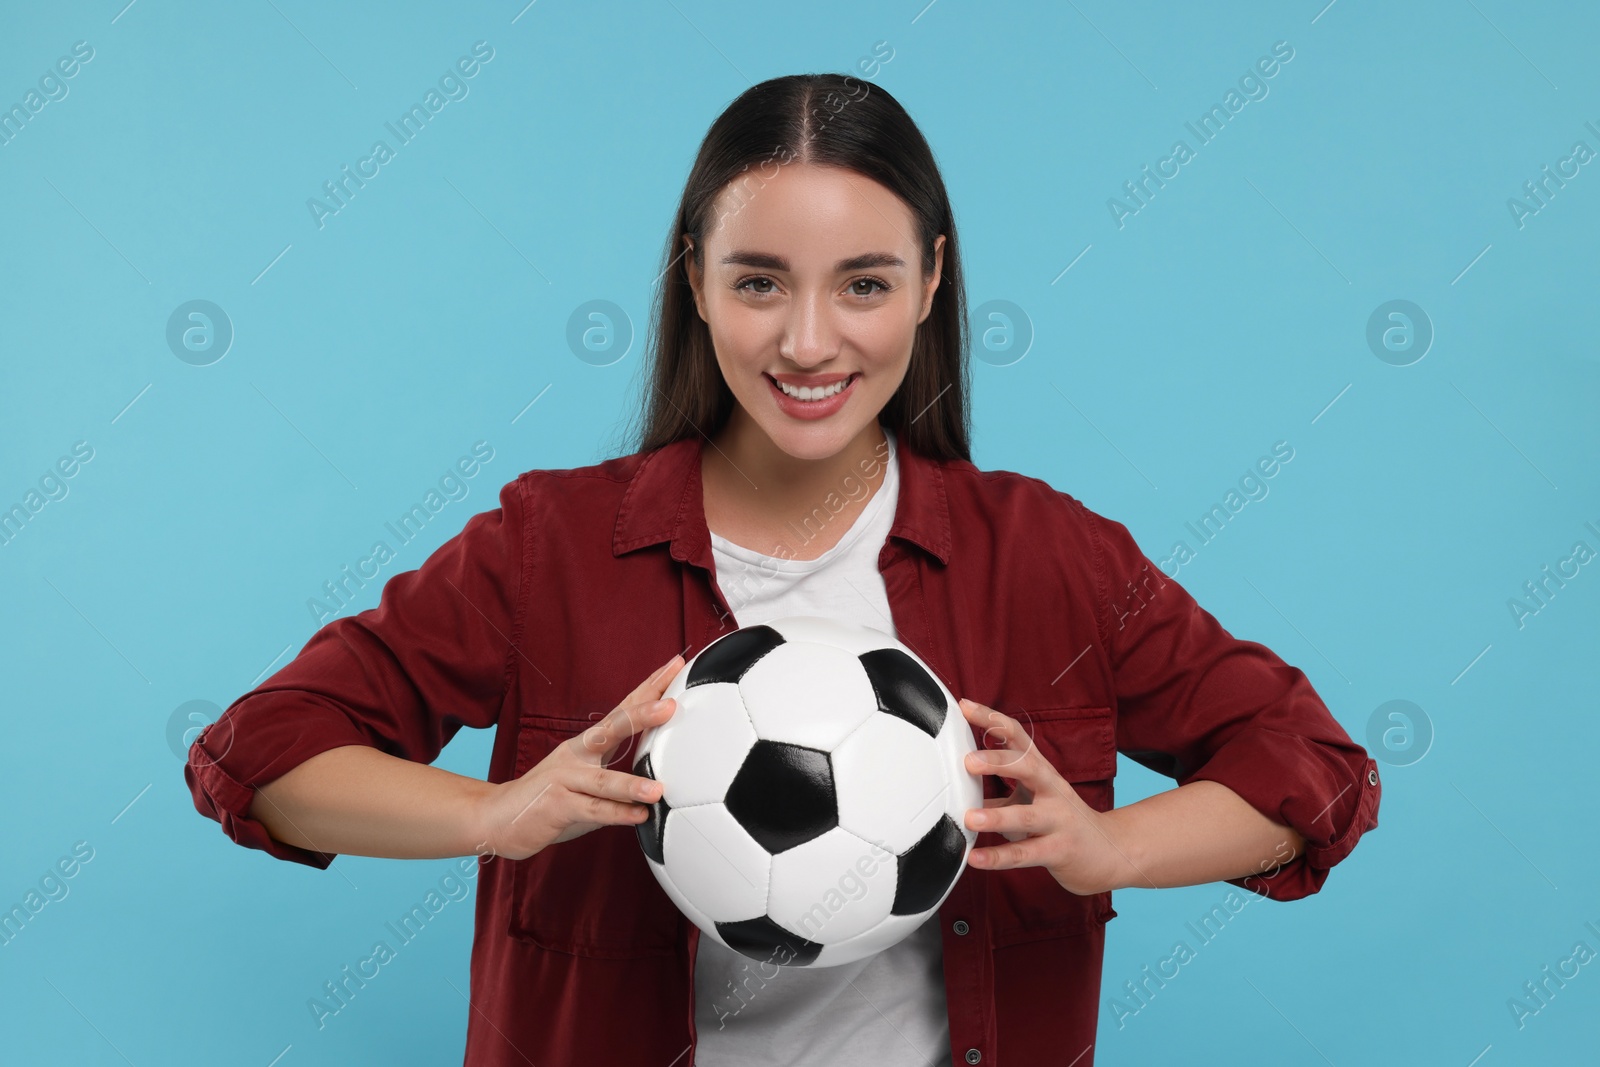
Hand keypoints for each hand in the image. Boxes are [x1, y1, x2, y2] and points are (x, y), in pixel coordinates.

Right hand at [472, 654, 686, 861]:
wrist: (500, 816)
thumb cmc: (553, 796)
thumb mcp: (587, 777)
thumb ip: (620, 774)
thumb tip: (663, 772)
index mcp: (588, 744)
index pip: (624, 709)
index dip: (649, 688)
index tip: (674, 666)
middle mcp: (576, 755)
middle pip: (611, 728)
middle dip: (642, 714)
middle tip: (670, 706)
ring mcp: (564, 779)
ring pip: (602, 780)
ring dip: (630, 784)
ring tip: (657, 789)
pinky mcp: (556, 807)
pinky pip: (591, 811)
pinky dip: (616, 814)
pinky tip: (638, 816)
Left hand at [958, 698, 1130, 895]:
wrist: (1111, 851)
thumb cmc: (1063, 820)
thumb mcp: (1033, 799)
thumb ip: (998, 796)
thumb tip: (958, 791)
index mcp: (1042, 772)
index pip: (1018, 736)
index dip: (992, 719)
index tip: (965, 707)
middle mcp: (1052, 791)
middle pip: (1028, 767)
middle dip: (998, 762)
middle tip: (968, 761)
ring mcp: (1058, 821)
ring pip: (1026, 816)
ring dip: (996, 817)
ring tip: (969, 818)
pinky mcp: (1059, 851)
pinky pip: (1026, 854)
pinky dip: (999, 857)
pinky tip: (976, 859)